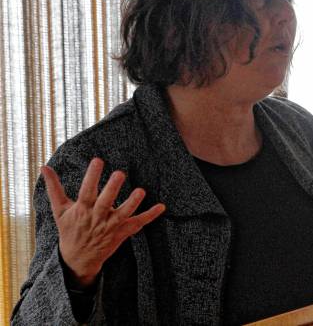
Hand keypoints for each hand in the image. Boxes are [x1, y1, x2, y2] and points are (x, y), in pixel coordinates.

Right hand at [41, 157, 165, 287]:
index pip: (87, 191)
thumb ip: (54, 188)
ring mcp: (111, 226)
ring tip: (141, 190)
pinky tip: (161, 206)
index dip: (92, 176)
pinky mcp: (122, 232)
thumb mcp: (60, 211)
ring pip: (124, 214)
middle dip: (112, 189)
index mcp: (82, 210)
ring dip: (132, 203)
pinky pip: (138, 223)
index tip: (98, 160)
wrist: (77, 259)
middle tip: (120, 173)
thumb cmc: (69, 230)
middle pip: (106, 202)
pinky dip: (150, 216)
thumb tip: (44, 167)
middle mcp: (97, 218)